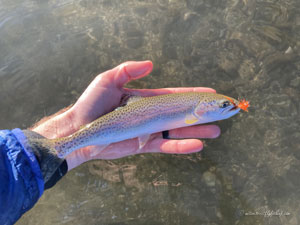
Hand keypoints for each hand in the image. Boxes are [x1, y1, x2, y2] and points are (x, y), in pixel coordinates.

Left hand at [32, 61, 219, 169]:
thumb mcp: (108, 80)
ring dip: (197, 131)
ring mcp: (148, 131)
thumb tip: (151, 63)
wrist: (79, 130)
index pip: (174, 96)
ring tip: (216, 131)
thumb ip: (128, 70)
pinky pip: (166, 146)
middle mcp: (151, 115)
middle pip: (181, 114)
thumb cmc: (91, 104)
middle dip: (200, 114)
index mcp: (146, 99)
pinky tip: (198, 144)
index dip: (192, 94)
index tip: (210, 93)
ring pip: (178, 132)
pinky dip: (182, 146)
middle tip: (220, 114)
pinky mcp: (144, 145)